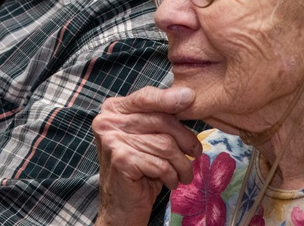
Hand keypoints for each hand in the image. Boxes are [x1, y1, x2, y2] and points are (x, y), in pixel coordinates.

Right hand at [92, 86, 200, 225]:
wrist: (121, 207)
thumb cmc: (140, 170)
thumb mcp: (148, 138)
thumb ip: (159, 117)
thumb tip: (187, 95)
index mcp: (112, 109)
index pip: (146, 97)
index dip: (169, 98)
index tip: (190, 97)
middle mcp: (107, 121)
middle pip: (161, 120)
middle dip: (185, 139)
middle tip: (195, 152)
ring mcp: (111, 140)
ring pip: (165, 144)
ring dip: (182, 163)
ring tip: (183, 173)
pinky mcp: (121, 160)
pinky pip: (160, 164)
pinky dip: (171, 176)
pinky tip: (169, 182)